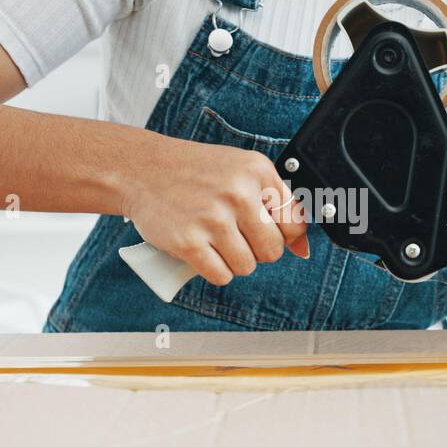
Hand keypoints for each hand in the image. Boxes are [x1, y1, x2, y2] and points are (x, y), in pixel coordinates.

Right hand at [121, 134, 309, 286]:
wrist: (143, 170)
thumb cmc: (195, 172)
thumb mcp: (241, 171)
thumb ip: (274, 202)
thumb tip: (303, 248)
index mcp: (257, 171)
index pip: (295, 224)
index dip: (284, 236)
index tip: (268, 232)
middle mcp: (238, 193)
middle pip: (272, 251)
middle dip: (257, 250)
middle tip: (237, 237)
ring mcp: (212, 219)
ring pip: (247, 266)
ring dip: (234, 261)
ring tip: (217, 241)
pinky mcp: (188, 242)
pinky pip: (221, 276)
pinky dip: (215, 271)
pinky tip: (204, 252)